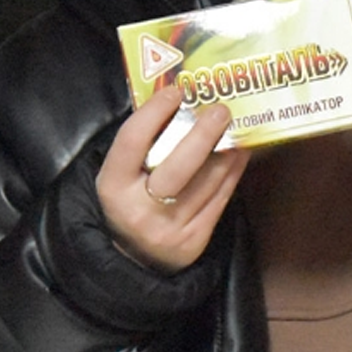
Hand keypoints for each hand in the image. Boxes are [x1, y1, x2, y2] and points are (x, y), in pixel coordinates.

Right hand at [96, 86, 249, 273]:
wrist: (134, 260)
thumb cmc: (129, 201)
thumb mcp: (120, 176)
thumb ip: (142, 144)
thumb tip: (179, 102)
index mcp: (114, 187)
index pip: (132, 142)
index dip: (154, 113)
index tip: (175, 91)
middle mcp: (140, 210)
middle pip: (178, 166)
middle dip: (203, 134)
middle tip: (220, 110)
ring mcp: (170, 228)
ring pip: (207, 182)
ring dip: (227, 150)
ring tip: (235, 127)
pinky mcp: (194, 241)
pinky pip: (220, 199)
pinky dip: (232, 172)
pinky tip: (238, 153)